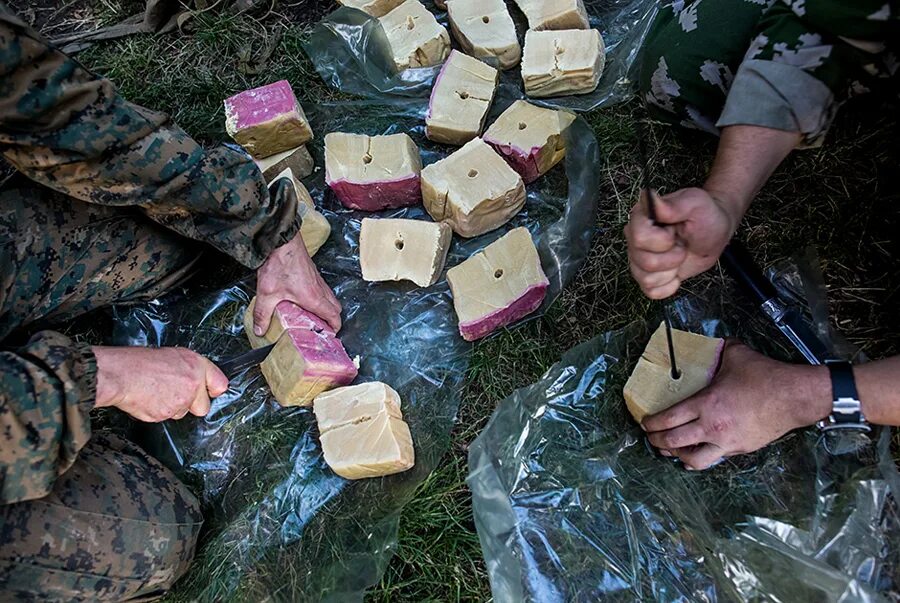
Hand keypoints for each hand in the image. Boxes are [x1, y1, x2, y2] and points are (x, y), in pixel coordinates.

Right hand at [93, 346, 227, 421]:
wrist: (120, 374)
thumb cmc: (140, 361)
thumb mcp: (172, 355)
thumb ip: (189, 369)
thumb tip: (196, 379)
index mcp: (196, 366)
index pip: (221, 384)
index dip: (213, 390)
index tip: (210, 392)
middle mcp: (193, 385)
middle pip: (203, 407)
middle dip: (192, 405)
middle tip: (176, 394)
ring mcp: (180, 402)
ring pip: (181, 413)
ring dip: (171, 407)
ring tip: (155, 392)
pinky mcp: (165, 415)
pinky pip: (164, 417)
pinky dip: (156, 411)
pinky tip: (147, 398)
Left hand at [255, 231, 341, 334]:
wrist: (282, 240)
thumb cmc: (279, 264)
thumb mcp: (267, 293)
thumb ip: (263, 314)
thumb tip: (260, 330)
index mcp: (314, 298)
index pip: (334, 316)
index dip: (335, 328)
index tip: (330, 335)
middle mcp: (320, 289)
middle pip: (335, 308)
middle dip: (332, 319)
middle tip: (321, 327)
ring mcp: (318, 279)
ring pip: (330, 297)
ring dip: (326, 307)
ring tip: (313, 316)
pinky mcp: (313, 272)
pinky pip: (323, 289)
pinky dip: (321, 297)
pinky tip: (305, 299)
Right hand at [624, 188, 736, 298]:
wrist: (714, 231)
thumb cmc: (706, 214)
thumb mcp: (694, 203)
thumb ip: (671, 204)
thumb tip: (648, 197)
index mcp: (641, 218)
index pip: (639, 238)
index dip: (662, 241)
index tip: (674, 232)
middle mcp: (634, 239)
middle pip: (644, 261)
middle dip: (672, 257)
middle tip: (682, 245)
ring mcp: (639, 259)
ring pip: (646, 278)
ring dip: (671, 271)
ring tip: (679, 255)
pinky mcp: (647, 276)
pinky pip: (651, 291)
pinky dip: (668, 286)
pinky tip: (676, 273)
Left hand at [641, 342, 830, 469]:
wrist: (795, 397)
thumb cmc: (765, 376)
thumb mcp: (736, 354)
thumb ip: (718, 348)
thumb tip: (711, 341)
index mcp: (706, 404)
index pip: (668, 420)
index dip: (651, 424)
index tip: (644, 423)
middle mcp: (712, 427)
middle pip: (674, 442)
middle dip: (657, 441)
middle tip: (651, 437)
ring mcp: (727, 442)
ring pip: (693, 460)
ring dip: (677, 455)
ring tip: (670, 449)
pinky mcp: (740, 449)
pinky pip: (714, 459)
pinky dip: (701, 458)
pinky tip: (696, 455)